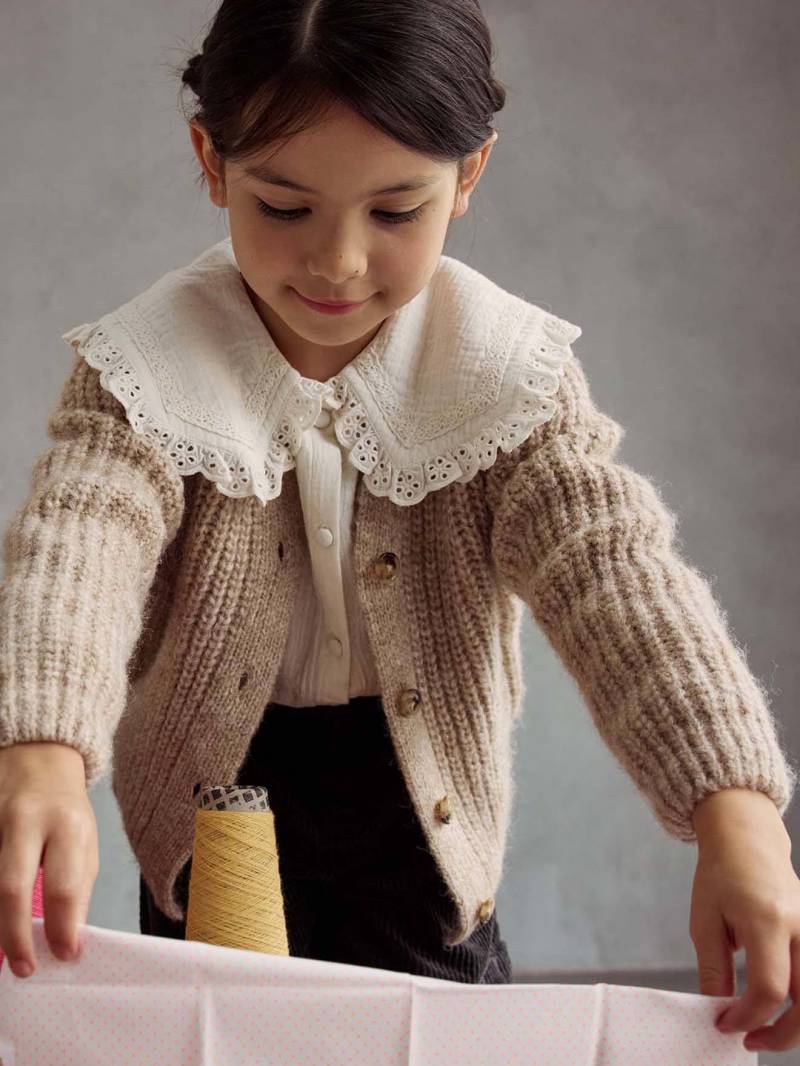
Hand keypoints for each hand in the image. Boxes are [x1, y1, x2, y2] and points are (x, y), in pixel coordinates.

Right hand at [0, 742, 97, 978]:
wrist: (38, 757)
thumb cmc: (65, 808)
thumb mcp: (85, 840)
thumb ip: (79, 887)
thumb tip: (69, 938)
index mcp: (67, 824)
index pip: (65, 885)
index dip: (64, 928)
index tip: (65, 956)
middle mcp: (26, 821)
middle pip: (12, 888)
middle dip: (16, 936)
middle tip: (24, 968)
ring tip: (7, 950)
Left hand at [690, 788, 799, 1053]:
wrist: (747, 840)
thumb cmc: (722, 874)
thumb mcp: (705, 920)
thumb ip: (714, 969)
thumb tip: (719, 1011)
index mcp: (767, 920)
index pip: (768, 988)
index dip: (747, 1016)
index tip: (724, 1023)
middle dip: (781, 1033)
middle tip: (750, 1040)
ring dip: (797, 1023)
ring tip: (767, 1028)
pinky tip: (783, 1005)